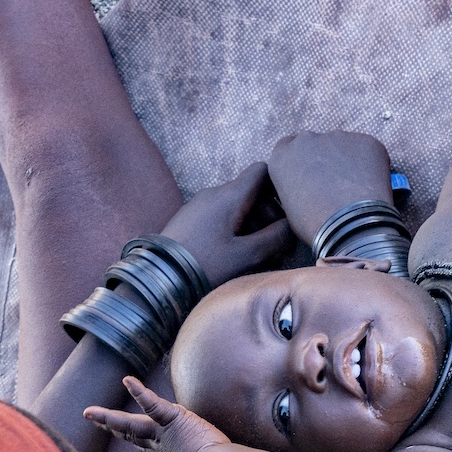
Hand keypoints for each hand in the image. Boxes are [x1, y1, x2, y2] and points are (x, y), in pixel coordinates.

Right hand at [84, 377, 229, 451]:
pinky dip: (139, 392)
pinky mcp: (171, 419)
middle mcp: (161, 446)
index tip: (122, 435)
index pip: (147, 447)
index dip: (134, 441)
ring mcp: (163, 433)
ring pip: (130, 424)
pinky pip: (152, 404)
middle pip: (131, 434)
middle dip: (112, 425)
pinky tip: (128, 381)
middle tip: (94, 418)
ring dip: (109, 417)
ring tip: (90, 412)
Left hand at [159, 163, 290, 287]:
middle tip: (278, 245)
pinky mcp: (191, 222)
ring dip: (254, 227)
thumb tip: (293, 226)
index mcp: (229, 196)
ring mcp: (200, 207)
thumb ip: (276, 238)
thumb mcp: (247, 256)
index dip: (280, 187)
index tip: (291, 212)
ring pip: (238, 208)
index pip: (262, 171)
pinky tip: (237, 257)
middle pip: (252, 193)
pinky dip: (237, 232)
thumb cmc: (204, 265)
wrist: (157, 279)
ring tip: (259, 256)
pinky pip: (222, 219)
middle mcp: (214, 194)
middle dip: (270, 216)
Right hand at [268, 131, 396, 245]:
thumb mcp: (291, 209)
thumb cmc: (315, 225)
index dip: (302, 161)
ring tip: (357, 189)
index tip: (311, 174)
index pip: (288, 147)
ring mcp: (337, 137)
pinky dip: (371, 164)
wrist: (349, 225)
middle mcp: (306, 140)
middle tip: (337, 184)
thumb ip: (296, 187)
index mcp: (283, 156)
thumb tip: (308, 188)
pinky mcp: (365, 141)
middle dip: (325, 158)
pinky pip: (368, 150)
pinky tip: (372, 185)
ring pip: (343, 146)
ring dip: (348, 161)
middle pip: (316, 144)